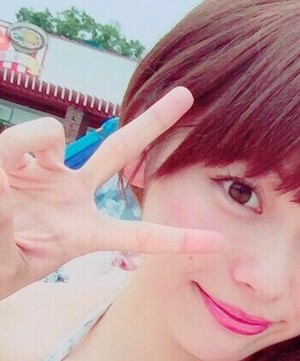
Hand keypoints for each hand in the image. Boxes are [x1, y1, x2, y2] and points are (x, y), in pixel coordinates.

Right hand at [0, 87, 223, 298]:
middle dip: (153, 123)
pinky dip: (11, 150)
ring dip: (34, 139)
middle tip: (186, 94)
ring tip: (10, 176)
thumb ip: (11, 231)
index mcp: (83, 234)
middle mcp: (72, 197)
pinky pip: (17, 143)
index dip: (177, 239)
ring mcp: (46, 176)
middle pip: (120, 152)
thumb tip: (9, 190)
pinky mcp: (15, 162)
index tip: (217, 242)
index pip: (138, 237)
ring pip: (52, 135)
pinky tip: (3, 172)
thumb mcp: (13, 266)